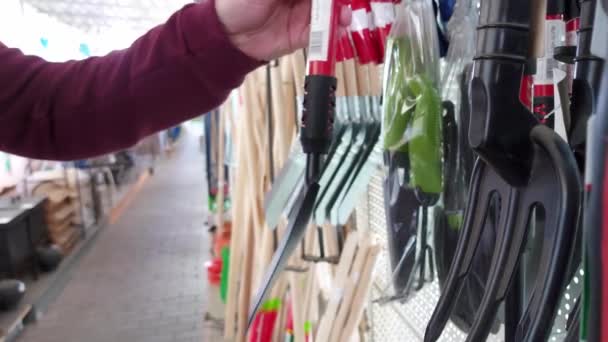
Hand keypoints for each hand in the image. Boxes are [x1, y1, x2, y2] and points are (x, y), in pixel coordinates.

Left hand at [216, 0, 351, 60]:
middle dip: (337, 1)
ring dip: (340, 11)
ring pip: (330, 11)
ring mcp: (305, 14)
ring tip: (344, 14)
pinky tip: (340, 25)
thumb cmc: (238, 2)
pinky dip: (335, 30)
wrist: (228, 36)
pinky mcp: (304, 35)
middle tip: (341, 2)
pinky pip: (324, 32)